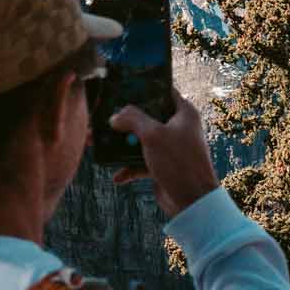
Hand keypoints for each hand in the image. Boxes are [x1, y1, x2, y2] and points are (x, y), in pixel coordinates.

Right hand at [108, 92, 219, 218]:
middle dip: (123, 120)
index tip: (121, 88)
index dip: (143, 88)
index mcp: (183, 113)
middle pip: (145, 117)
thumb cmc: (179, 162)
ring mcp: (170, 148)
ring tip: (96, 145)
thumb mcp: (153, 135)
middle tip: (102, 119)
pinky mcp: (163, 166)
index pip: (162, 91)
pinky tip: (117, 176)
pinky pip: (141, 162)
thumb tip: (114, 117)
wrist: (193, 201)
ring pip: (139, 140)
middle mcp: (178, 127)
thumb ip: (132, 119)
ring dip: (120, 145)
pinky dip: (129, 168)